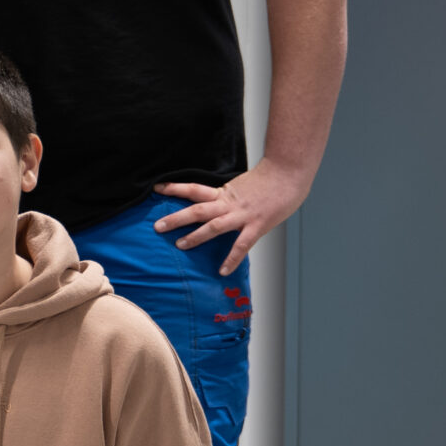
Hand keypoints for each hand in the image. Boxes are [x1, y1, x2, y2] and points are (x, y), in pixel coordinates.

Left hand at [153, 161, 310, 275]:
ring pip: (214, 226)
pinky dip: (231, 259)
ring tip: (179, 245)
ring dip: (196, 236)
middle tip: (157, 226)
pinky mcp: (257, 226)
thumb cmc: (269, 180)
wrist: (289, 173)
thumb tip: (215, 206)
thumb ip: (228, 198)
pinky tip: (223, 271)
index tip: (156, 189)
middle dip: (176, 218)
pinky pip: (241, 245)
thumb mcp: (241, 186)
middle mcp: (229, 204)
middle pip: (197, 210)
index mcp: (224, 193)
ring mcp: (242, 215)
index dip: (174, 188)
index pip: (194, 189)